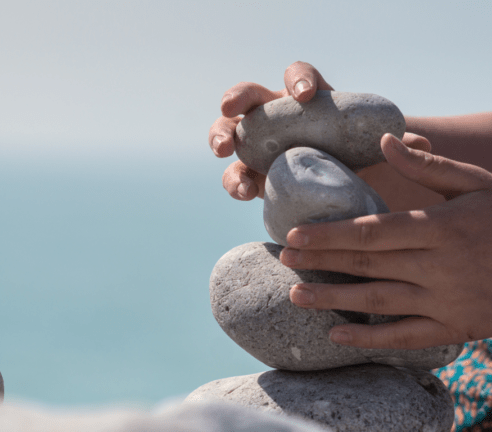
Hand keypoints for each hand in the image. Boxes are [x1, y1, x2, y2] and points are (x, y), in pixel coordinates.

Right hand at [209, 62, 437, 210]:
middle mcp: (275, 116)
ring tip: (223, 149)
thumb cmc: (358, 158)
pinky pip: (234, 175)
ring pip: (228, 131)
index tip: (306, 96)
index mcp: (307, 100)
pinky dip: (234, 181)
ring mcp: (257, 145)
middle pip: (249, 96)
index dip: (299, 81)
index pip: (298, 77)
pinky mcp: (250, 175)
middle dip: (237, 98)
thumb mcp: (376, 149)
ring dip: (219, 135)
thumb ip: (393, 145)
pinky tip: (243, 192)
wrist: (340, 187)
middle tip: (232, 109)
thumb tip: (419, 143)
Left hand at [282, 133, 491, 349]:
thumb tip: (385, 139)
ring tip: (295, 296)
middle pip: (368, 264)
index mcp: (443, 227)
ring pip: (380, 301)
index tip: (294, 235)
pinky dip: (370, 338)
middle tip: (283, 260)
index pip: (373, 231)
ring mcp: (448, 301)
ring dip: (335, 300)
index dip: (330, 235)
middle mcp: (441, 265)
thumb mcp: (478, 184)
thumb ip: (429, 167)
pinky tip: (337, 335)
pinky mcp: (456, 328)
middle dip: (322, 263)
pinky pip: (406, 337)